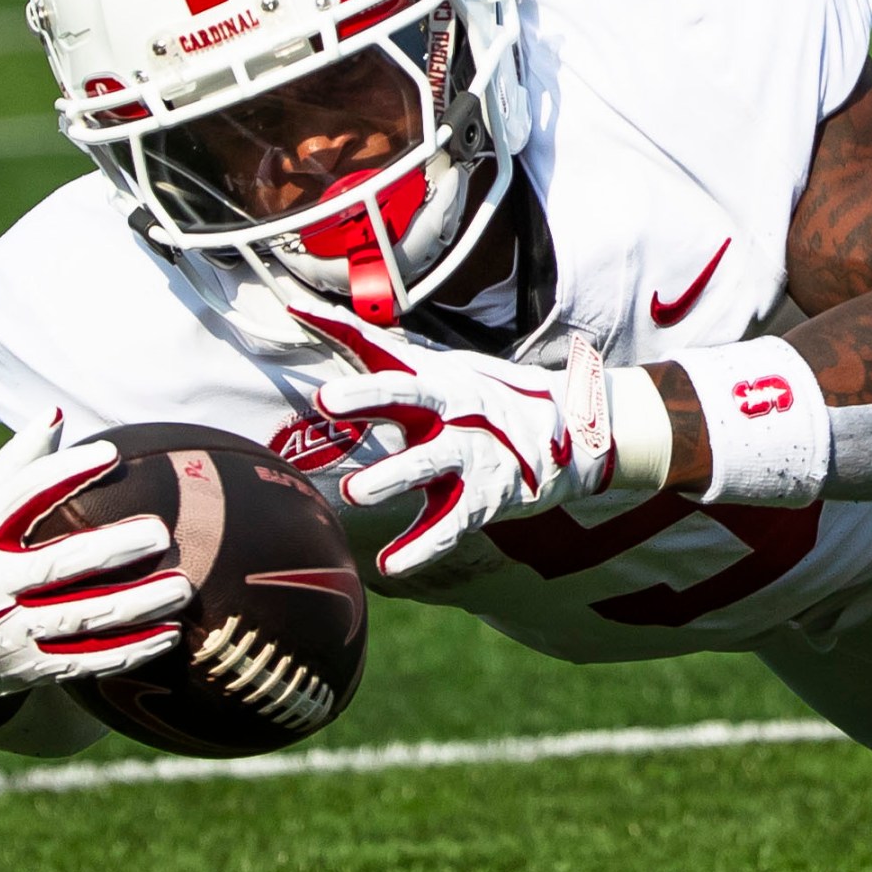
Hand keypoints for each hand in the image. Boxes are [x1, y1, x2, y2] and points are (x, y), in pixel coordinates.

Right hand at [0, 411, 190, 706]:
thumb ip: (15, 468)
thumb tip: (55, 412)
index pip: (18, 498)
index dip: (63, 474)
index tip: (111, 454)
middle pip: (55, 565)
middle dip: (110, 551)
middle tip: (162, 534)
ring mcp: (3, 632)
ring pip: (78, 619)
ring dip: (135, 606)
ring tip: (183, 588)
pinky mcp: (24, 670)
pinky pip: (84, 662)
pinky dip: (129, 651)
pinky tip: (171, 635)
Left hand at [292, 307, 665, 576]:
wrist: (571, 437)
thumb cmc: (481, 401)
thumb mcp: (437, 368)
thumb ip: (367, 344)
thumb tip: (301, 307)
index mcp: (440, 382)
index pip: (393, 366)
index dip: (357, 363)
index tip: (318, 365)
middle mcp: (454, 414)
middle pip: (410, 400)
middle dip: (370, 399)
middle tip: (328, 403)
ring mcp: (472, 456)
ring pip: (429, 464)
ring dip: (392, 476)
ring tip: (356, 492)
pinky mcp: (484, 499)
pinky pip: (449, 526)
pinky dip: (420, 548)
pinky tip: (390, 564)